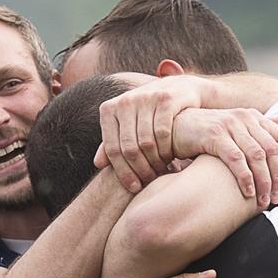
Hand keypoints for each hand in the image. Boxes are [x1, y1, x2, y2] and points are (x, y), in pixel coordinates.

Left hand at [96, 75, 208, 191]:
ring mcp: (145, 98)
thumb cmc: (150, 113)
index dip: (123, 172)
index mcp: (109, 109)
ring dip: (155, 162)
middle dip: (140, 170)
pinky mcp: (166, 98)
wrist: (180, 90)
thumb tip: (98, 163)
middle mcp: (124, 101)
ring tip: (161, 172)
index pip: (112, 148)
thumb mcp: (128, 125)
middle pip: (129, 147)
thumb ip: (113, 141)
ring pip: (146, 142)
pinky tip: (172, 158)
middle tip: (150, 181)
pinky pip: (163, 132)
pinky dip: (167, 149)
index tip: (134, 187)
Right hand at [169, 108, 277, 208]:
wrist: (176, 126)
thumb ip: (259, 129)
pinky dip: (245, 177)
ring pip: (257, 156)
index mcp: (253, 117)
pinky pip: (237, 159)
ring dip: (263, 181)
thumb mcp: (235, 128)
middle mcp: (245, 118)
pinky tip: (248, 192)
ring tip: (263, 200)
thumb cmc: (207, 133)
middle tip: (277, 197)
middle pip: (272, 150)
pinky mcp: (215, 135)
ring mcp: (230, 125)